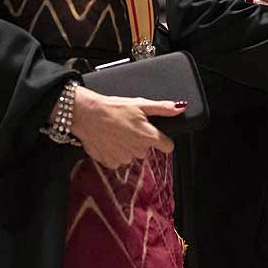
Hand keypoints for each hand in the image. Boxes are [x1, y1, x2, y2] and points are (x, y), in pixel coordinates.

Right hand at [68, 87, 185, 168]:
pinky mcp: (110, 163)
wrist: (87, 114)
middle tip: (129, 126)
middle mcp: (138, 150)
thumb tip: (181, 108)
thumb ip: (163, 108)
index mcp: (148, 136)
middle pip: (147, 149)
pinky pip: (118, 160)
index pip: (167, 146)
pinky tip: (108, 140)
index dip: (163, 139)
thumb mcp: (140, 103)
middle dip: (140, 139)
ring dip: (127, 146)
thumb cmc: (114, 107)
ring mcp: (124, 158)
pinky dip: (114, 152)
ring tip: (116, 131)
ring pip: (131, 154)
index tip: (155, 134)